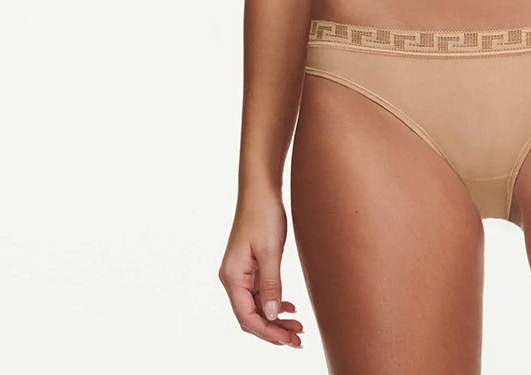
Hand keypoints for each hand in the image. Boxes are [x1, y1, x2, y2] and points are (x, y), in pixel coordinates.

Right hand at [218, 191, 303, 347]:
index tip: (289, 340)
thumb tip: (273, 316)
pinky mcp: (250, 266)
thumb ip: (271, 285)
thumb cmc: (264, 215)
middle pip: (251, 316)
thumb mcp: (271, 252)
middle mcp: (233, 278)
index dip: (268, 333)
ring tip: (298, 327)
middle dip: (273, 330)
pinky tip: (289, 307)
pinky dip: (274, 302)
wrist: (261, 190)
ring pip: (257, 306)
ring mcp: (241, 273)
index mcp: (232, 277)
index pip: (247, 317)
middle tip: (298, 339)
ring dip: (276, 318)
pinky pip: (260, 293)